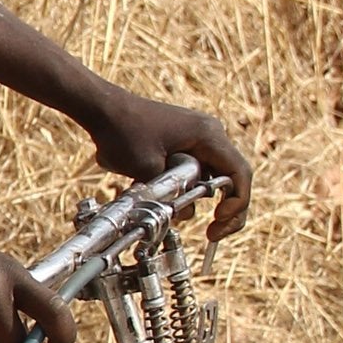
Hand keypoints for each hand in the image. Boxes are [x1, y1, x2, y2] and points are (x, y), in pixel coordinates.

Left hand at [83, 93, 253, 237]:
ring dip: (207, 201)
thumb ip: (172, 194)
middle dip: (228, 209)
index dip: (237, 202)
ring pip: (216, 177)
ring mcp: (198, 139)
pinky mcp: (184, 145)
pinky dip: (193, 190)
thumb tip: (190, 215)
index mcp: (208, 135)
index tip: (219, 220)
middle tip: (214, 234)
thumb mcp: (147, 169)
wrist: (102, 109)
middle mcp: (210, 134)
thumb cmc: (122, 131)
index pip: (239, 173)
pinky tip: (177, 205)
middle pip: (233, 177)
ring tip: (195, 222)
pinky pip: (198, 172)